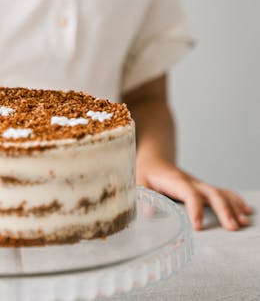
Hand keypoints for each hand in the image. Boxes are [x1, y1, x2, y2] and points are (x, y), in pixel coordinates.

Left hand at [137, 158, 252, 230]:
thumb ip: (142, 195)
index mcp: (175, 181)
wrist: (155, 159)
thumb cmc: (146, 172)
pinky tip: (247, 211)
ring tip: (243, 222)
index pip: (189, 193)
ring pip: (220, 194)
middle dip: (223, 210)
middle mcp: (191, 182)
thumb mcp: (139, 181)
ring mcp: (199, 186)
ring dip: (233, 207)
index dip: (195, 208)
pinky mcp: (203, 189)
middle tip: (233, 227)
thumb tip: (148, 213)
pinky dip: (235, 201)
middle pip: (211, 193)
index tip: (198, 227)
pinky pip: (222, 193)